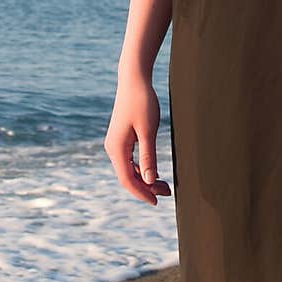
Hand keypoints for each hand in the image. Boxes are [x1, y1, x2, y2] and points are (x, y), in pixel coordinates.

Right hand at [104, 71, 171, 206]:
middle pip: (127, 176)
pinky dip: (142, 168)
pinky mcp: (121, 138)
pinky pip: (130, 160)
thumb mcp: (148, 130)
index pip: (127, 179)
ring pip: (129, 169)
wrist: (134, 79)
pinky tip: (155, 170)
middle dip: (146, 187)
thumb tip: (149, 181)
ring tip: (165, 184)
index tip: (157, 202)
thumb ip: (148, 156)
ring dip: (145, 179)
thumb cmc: (142, 102)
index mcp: (117, 148)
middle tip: (168, 192)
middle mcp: (113, 148)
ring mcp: (116, 143)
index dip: (141, 193)